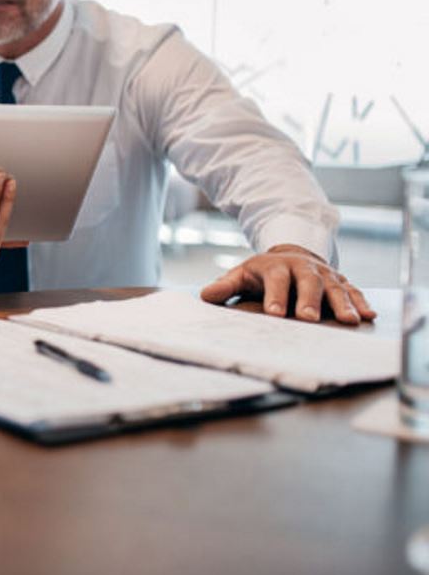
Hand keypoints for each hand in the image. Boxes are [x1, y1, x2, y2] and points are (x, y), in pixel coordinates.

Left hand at [199, 244, 375, 324]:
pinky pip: (353, 290)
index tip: (274, 314)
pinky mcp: (340, 281)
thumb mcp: (241, 274)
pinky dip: (362, 302)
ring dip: (343, 304)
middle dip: (309, 300)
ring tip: (350, 321)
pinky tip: (369, 316)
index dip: (275, 296)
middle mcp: (303, 268)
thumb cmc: (263, 271)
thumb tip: (205, 296)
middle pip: (308, 282)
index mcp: (276, 266)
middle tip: (309, 318)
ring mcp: (324, 274)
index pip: (275, 280)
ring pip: (335, 287)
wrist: (290, 253)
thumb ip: (225, 285)